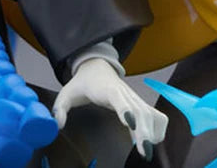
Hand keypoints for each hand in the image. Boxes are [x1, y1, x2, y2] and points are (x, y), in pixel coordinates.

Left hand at [53, 58, 167, 160]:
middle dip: (144, 131)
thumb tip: (58, 125)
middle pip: (139, 110)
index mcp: (107, 90)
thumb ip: (60, 108)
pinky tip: (152, 140)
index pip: (118, 98)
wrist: (96, 66)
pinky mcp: (141, 103)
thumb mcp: (66, 93)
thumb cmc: (82, 83)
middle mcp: (125, 93)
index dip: (125, 109)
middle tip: (144, 151)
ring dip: (153, 131)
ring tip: (147, 151)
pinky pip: (157, 115)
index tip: (130, 123)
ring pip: (150, 114)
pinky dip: (158, 128)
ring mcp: (135, 98)